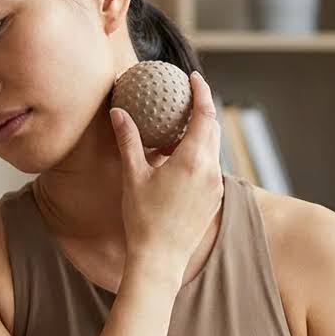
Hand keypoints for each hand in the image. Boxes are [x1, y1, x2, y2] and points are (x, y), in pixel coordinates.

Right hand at [108, 70, 223, 277]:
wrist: (160, 259)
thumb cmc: (143, 219)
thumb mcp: (133, 176)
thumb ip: (129, 141)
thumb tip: (119, 113)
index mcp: (193, 160)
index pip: (204, 114)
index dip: (201, 91)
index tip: (193, 77)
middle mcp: (210, 170)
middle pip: (213, 129)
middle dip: (202, 110)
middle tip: (186, 98)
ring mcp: (215, 186)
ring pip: (213, 149)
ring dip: (200, 135)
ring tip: (178, 131)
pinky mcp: (214, 200)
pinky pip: (211, 168)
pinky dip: (199, 156)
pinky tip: (179, 161)